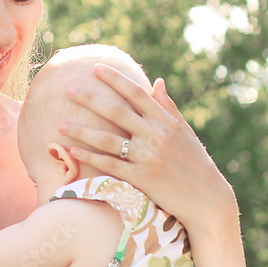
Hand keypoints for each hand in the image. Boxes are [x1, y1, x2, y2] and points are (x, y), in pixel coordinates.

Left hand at [60, 64, 237, 235]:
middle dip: (91, 99)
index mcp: (166, 121)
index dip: (115, 79)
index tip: (97, 68)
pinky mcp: (141, 178)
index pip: (137, 93)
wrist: (207, 198)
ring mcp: (147, 157)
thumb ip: (169, 107)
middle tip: (69, 88)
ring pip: (108, 140)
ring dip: (82, 131)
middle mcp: (156, 136)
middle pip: (117, 112)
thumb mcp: (185, 132)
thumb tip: (158, 81)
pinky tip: (73, 151)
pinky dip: (90, 158)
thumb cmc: (196, 163)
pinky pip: (110, 165)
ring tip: (60, 124)